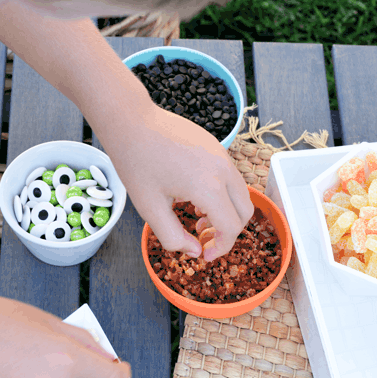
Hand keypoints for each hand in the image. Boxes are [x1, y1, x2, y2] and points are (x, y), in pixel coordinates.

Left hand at [106, 104, 252, 260]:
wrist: (132, 121)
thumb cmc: (137, 163)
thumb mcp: (150, 208)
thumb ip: (173, 237)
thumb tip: (195, 251)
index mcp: (209, 187)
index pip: (231, 228)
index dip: (221, 247)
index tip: (204, 255)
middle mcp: (223, 169)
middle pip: (245, 212)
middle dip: (228, 232)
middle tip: (204, 238)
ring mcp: (222, 154)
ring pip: (240, 193)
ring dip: (226, 212)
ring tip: (197, 217)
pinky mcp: (216, 145)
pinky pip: (231, 176)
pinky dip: (222, 194)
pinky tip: (195, 196)